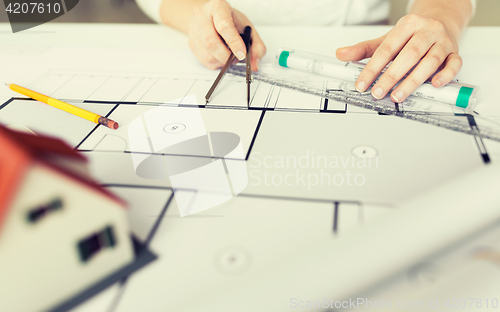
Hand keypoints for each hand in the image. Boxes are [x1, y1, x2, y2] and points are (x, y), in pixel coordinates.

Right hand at [188, 0, 265, 70]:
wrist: (212, 17)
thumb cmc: (231, 20)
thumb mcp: (247, 28)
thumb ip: (256, 46)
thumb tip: (254, 64)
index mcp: (218, 7)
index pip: (224, 26)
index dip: (234, 43)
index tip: (242, 54)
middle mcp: (202, 15)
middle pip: (211, 42)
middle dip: (226, 56)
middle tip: (235, 59)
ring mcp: (193, 28)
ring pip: (207, 54)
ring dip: (221, 61)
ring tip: (229, 57)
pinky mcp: (190, 41)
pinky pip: (202, 60)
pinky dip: (215, 64)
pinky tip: (220, 57)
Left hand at [336, 14, 461, 102]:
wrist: (440, 20)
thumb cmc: (411, 35)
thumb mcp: (386, 39)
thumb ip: (363, 49)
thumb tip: (341, 54)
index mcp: (407, 25)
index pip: (387, 49)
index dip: (373, 68)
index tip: (362, 84)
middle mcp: (427, 31)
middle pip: (409, 55)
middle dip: (391, 76)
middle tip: (378, 92)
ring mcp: (443, 41)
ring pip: (430, 61)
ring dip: (413, 81)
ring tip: (397, 95)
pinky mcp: (455, 52)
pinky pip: (454, 63)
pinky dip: (446, 75)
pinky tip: (435, 85)